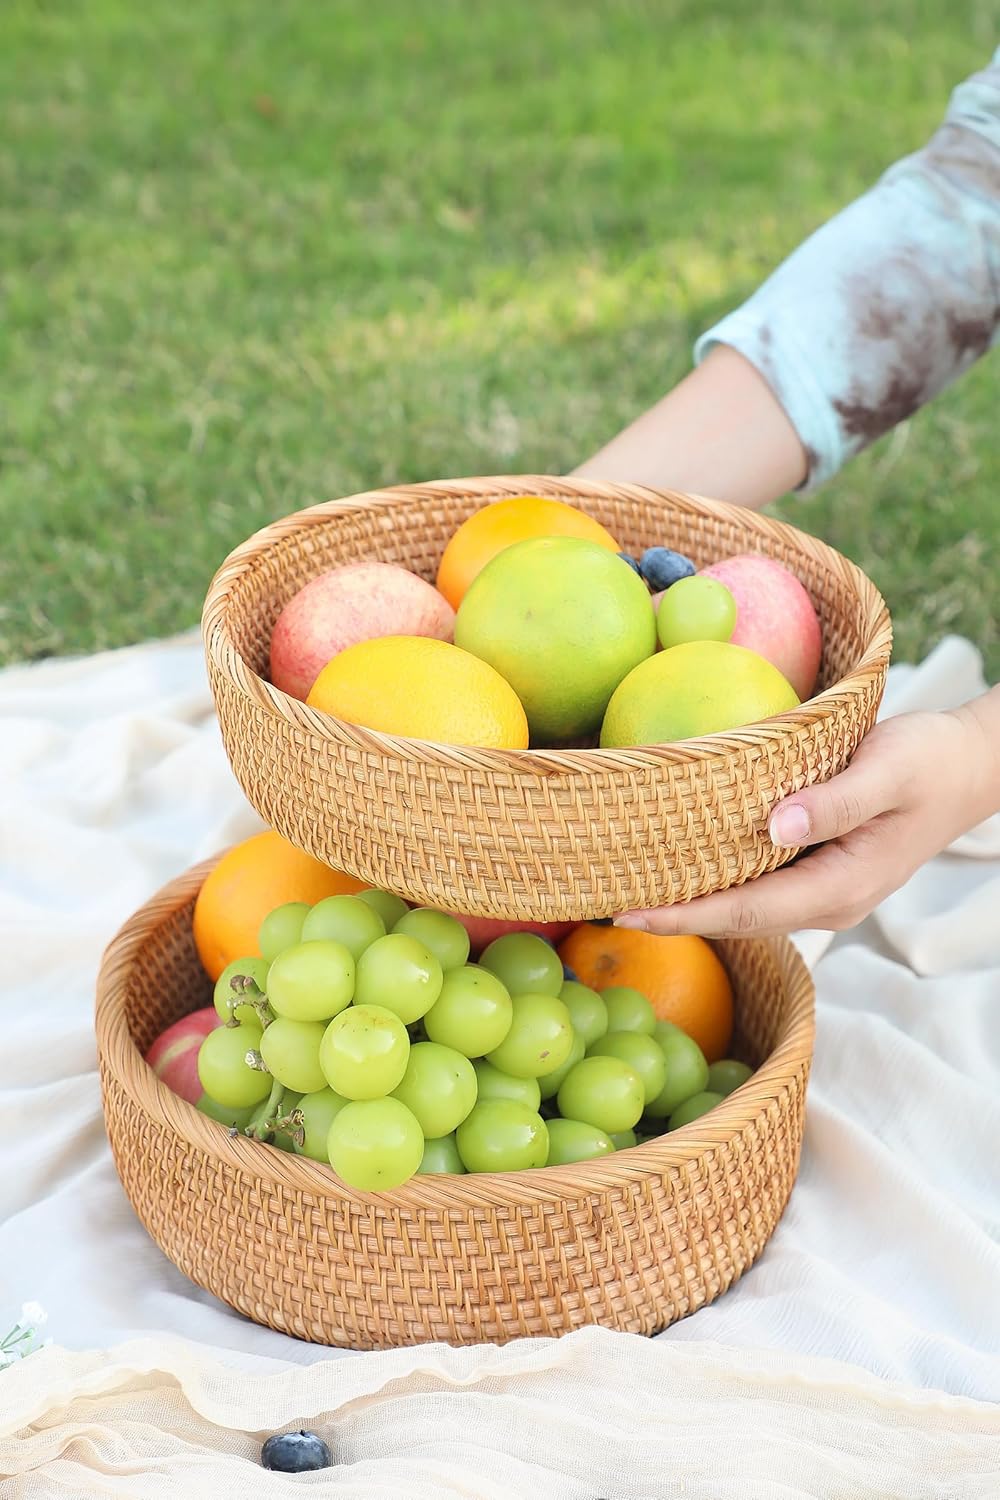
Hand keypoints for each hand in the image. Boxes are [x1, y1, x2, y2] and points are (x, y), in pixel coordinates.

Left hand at [615, 692, 999, 938]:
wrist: (968, 768)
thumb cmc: (930, 763)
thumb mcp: (888, 770)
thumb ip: (835, 802)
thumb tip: (776, 825)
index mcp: (841, 886)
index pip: (745, 912)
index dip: (685, 917)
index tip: (627, 914)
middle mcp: (827, 901)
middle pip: (736, 918)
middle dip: (673, 918)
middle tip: (602, 905)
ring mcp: (822, 890)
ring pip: (744, 905)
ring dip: (689, 902)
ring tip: (625, 890)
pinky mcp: (817, 869)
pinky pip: (757, 883)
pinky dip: (713, 879)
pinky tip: (677, 863)